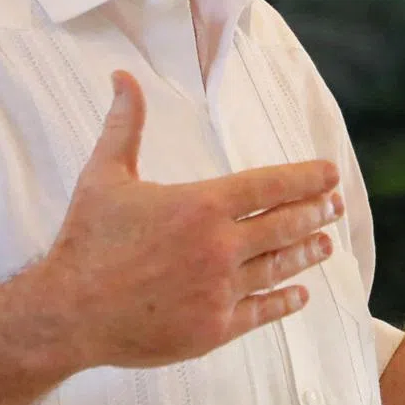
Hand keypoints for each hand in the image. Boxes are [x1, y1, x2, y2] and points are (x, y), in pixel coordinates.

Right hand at [40, 70, 340, 369]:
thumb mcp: (104, 174)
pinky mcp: (214, 329)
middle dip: (315, 212)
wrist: (68, 313)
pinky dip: (284, 300)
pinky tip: (300, 293)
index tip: (330, 173)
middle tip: (336, 204)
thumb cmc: (86, 240)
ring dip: (306, 252)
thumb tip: (123, 76)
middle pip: (283, 225)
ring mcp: (221, 291)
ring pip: (278, 267)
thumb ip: (124, 124)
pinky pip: (261, 312)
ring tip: (326, 243)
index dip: (305, 178)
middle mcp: (220, 247)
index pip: (269, 186)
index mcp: (201, 205)